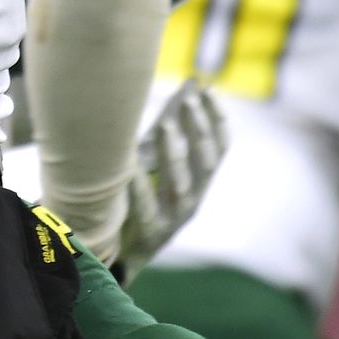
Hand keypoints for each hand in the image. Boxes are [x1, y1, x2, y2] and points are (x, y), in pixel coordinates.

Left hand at [111, 79, 229, 280]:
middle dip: (199, 129)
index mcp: (198, 182)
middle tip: (188, 100)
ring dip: (175, 153)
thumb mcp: (153, 160)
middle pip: (206, 162)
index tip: (208, 90)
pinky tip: (130, 165)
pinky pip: (147, 207)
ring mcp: (174, 219)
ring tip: (164, 125)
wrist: (118, 252)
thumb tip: (186, 86)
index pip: (220, 148)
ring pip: (181, 184)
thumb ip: (169, 128)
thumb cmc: (136, 197)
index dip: (217, 119)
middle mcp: (193, 199)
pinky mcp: (151, 233)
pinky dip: (140, 185)